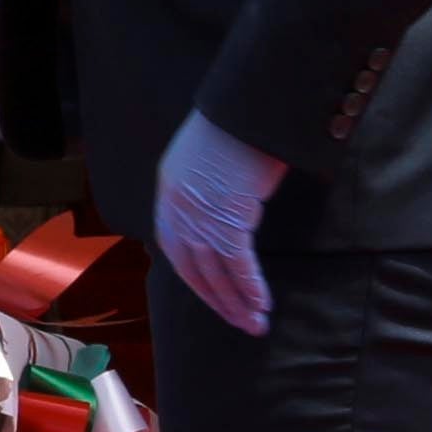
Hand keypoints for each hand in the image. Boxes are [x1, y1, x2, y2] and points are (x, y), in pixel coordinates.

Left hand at [154, 109, 286, 336]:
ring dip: (237, 303)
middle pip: (193, 268)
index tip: (215, 299)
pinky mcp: (227, 217)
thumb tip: (225, 211)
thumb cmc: (236, 127)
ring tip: (256, 324)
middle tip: (240, 323)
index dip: (196, 280)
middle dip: (218, 300)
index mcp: (170, 195)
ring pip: (216, 272)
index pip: (176, 251)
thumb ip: (206, 190)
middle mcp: (178, 209)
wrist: (247, 107)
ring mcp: (200, 215)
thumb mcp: (205, 161)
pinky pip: (237, 263)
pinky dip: (250, 287)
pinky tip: (261, 304)